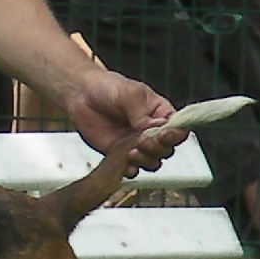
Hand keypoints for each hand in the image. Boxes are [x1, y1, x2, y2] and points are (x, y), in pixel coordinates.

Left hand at [65, 69, 188, 176]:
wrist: (82, 96)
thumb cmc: (108, 88)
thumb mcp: (129, 94)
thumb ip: (142, 113)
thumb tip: (155, 127)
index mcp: (159, 113)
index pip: (178, 128)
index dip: (175, 135)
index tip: (165, 134)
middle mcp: (150, 131)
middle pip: (166, 149)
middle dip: (157, 149)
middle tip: (143, 142)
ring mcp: (135, 144)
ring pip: (152, 161)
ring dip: (146, 161)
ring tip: (132, 152)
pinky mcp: (119, 154)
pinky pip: (131, 168)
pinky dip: (132, 170)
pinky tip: (127, 166)